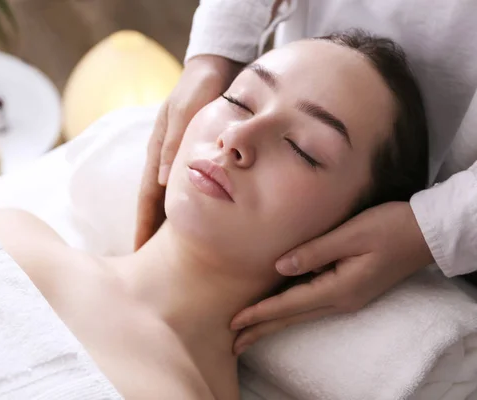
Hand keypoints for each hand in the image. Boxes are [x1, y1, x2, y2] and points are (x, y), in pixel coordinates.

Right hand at [134, 55, 241, 248]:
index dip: (143, 226)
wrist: (219, 67)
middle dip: (153, 234)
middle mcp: (167, 161)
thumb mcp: (185, 111)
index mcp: (158, 153)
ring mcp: (180, 162)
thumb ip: (174, 143)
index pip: (147, 198)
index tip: (139, 253)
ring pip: (174, 202)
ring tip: (175, 255)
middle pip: (157, 205)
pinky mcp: (198, 159)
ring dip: (171, 227)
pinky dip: (191, 210)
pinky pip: (192, 191)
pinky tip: (201, 226)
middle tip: (153, 265)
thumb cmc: (200, 87)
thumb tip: (161, 183)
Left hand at [230, 202, 433, 354]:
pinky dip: (291, 309)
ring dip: (274, 323)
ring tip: (249, 332)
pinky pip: (312, 303)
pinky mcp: (349, 290)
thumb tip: (279, 266)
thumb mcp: (350, 234)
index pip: (289, 304)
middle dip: (261, 329)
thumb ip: (314, 251)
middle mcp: (341, 300)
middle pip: (292, 318)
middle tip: (234, 343)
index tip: (234, 323)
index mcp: (339, 288)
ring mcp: (347, 298)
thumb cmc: (389, 227)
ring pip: (301, 313)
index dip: (260, 313)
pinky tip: (278, 310)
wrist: (425, 233)